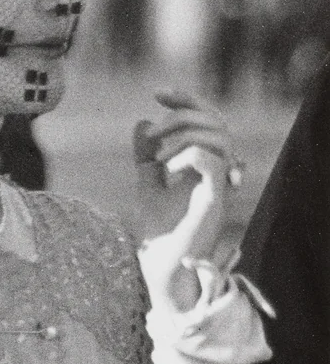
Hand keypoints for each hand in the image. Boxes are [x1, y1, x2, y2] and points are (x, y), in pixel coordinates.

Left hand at [133, 91, 242, 314]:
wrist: (161, 269)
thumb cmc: (160, 233)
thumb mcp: (147, 184)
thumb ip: (147, 156)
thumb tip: (141, 123)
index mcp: (204, 166)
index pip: (208, 120)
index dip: (187, 100)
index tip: (158, 93)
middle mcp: (216, 174)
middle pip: (218, 123)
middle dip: (183, 114)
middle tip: (154, 131)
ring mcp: (217, 187)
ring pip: (221, 138)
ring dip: (185, 133)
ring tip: (158, 154)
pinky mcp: (213, 202)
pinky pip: (214, 162)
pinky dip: (189, 154)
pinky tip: (166, 167)